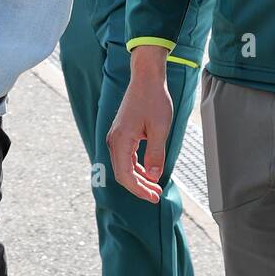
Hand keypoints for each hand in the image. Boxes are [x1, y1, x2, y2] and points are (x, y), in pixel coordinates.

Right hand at [106, 48, 172, 201]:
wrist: (146, 78)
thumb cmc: (154, 99)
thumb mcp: (159, 128)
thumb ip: (156, 154)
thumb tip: (154, 177)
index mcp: (120, 140)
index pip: (125, 175)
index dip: (139, 189)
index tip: (154, 197)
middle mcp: (114, 140)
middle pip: (123, 173)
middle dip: (139, 187)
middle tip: (156, 195)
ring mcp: (116, 137)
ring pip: (124, 166)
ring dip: (138, 178)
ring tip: (154, 186)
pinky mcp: (122, 133)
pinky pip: (126, 157)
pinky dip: (137, 167)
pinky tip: (149, 172)